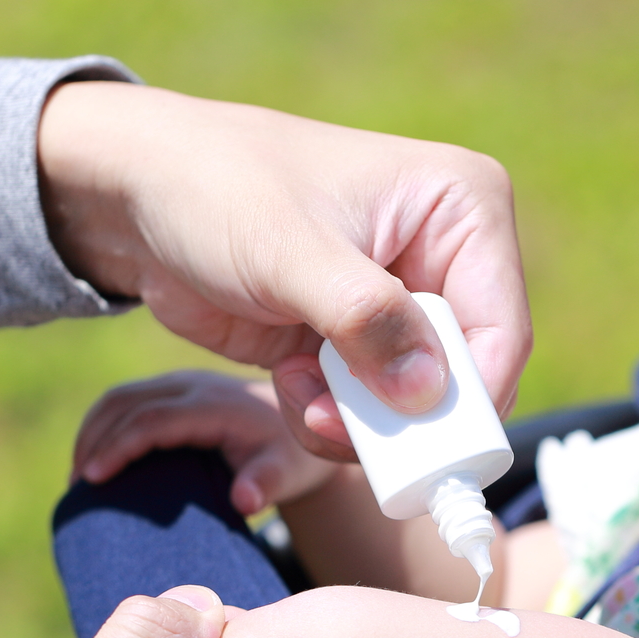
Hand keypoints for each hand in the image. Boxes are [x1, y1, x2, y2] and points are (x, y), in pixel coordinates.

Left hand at [36, 82, 530, 459]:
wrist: (138, 193)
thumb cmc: (216, 189)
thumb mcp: (289, 252)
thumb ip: (365, 319)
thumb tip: (430, 392)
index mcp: (461, 207)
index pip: (500, 328)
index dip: (466, 399)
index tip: (413, 448)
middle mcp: (446, 256)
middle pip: (464, 377)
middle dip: (396, 416)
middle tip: (328, 423)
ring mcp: (401, 302)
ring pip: (414, 407)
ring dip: (354, 421)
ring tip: (295, 391)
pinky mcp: (357, 340)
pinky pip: (369, 411)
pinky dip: (329, 416)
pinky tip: (287, 379)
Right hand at [72, 371, 335, 514]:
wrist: (302, 426)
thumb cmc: (293, 456)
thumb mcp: (289, 474)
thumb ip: (267, 484)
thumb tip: (243, 500)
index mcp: (216, 405)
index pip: (154, 418)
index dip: (119, 446)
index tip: (91, 478)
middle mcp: (194, 386)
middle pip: (125, 401)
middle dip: (93, 441)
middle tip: (76, 487)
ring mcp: (180, 384)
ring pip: (119, 397)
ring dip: (91, 432)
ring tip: (78, 478)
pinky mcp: (173, 390)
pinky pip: (126, 400)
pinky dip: (102, 427)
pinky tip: (94, 461)